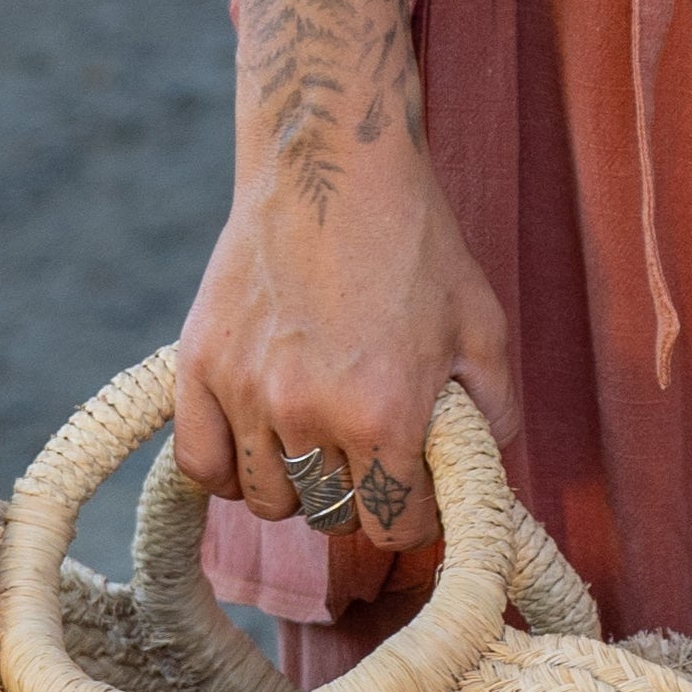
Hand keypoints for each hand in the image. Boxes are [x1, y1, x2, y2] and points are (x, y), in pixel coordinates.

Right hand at [172, 57, 515, 551]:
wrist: (330, 165)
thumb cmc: (415, 243)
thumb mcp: (483, 327)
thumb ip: (493, 414)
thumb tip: (480, 472)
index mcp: (385, 415)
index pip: (394, 526)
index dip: (414, 518)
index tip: (416, 492)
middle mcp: (309, 413)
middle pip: (331, 518)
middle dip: (359, 501)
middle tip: (370, 459)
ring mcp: (246, 392)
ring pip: (268, 501)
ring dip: (298, 488)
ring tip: (317, 446)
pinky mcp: (198, 366)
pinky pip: (203, 467)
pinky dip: (230, 473)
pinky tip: (259, 447)